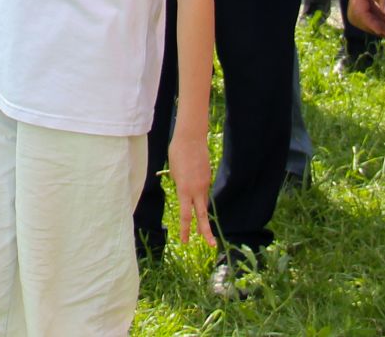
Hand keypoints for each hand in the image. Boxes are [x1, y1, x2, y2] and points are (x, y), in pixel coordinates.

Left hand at [168, 124, 215, 246]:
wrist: (191, 138)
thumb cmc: (177, 153)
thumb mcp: (173, 172)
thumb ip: (179, 185)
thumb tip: (185, 192)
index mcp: (184, 190)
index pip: (185, 215)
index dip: (185, 230)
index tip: (185, 241)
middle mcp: (197, 190)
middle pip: (202, 215)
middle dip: (206, 232)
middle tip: (211, 246)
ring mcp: (204, 183)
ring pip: (203, 203)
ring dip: (201, 213)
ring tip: (200, 225)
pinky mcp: (208, 177)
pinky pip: (203, 189)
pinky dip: (198, 192)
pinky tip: (192, 178)